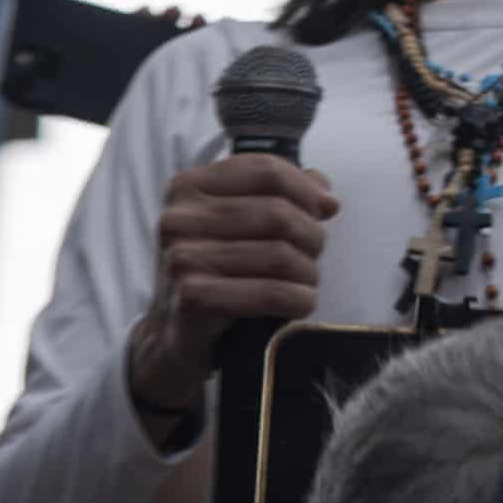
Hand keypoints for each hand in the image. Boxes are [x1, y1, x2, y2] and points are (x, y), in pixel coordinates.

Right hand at [126, 155, 336, 420]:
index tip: (325, 210)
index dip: (306, 190)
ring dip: (308, 271)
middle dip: (312, 235)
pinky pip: (271, 292)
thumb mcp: (240, 222)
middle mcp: (178, 219)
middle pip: (277, 213)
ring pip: (280, 254)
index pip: (264, 171)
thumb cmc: (217, 269)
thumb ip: (279, 195)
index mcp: (187, 188)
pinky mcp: (193, 297)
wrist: (176, 331)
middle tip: (314, 253)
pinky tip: (301, 302)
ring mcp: (182, 258)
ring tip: (306, 281)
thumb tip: (325, 194)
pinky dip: (299, 298)